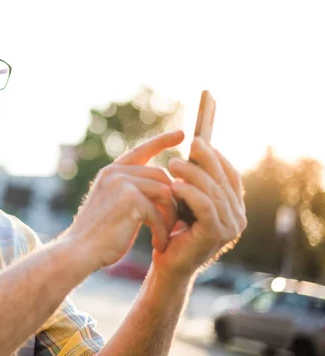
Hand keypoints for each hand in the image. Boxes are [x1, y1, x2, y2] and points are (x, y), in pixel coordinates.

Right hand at [66, 131, 183, 269]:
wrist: (78, 251)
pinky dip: (162, 231)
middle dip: (174, 198)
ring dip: (170, 216)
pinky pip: (159, 212)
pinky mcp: (130, 199)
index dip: (162, 140)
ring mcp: (122, 183)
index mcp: (111, 172)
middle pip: (161, 175)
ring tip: (166, 234)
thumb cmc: (98, 235)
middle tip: (177, 221)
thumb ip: (132, 191)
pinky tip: (159, 245)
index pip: (141, 150)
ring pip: (164, 191)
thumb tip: (163, 186)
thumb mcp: (113, 205)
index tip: (181, 134)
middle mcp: (115, 172)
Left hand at [155, 137, 246, 279]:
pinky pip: (205, 206)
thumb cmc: (175, 232)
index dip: (217, 157)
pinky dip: (190, 192)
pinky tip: (174, 184)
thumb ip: (197, 182)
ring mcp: (230, 228)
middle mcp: (238, 218)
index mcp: (234, 209)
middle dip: (206, 159)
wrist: (168, 265)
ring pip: (213, 191)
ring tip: (172, 163)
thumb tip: (196, 148)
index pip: (231, 176)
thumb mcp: (187, 203)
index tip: (199, 141)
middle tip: (189, 144)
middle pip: (223, 180)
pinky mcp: (216, 235)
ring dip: (193, 173)